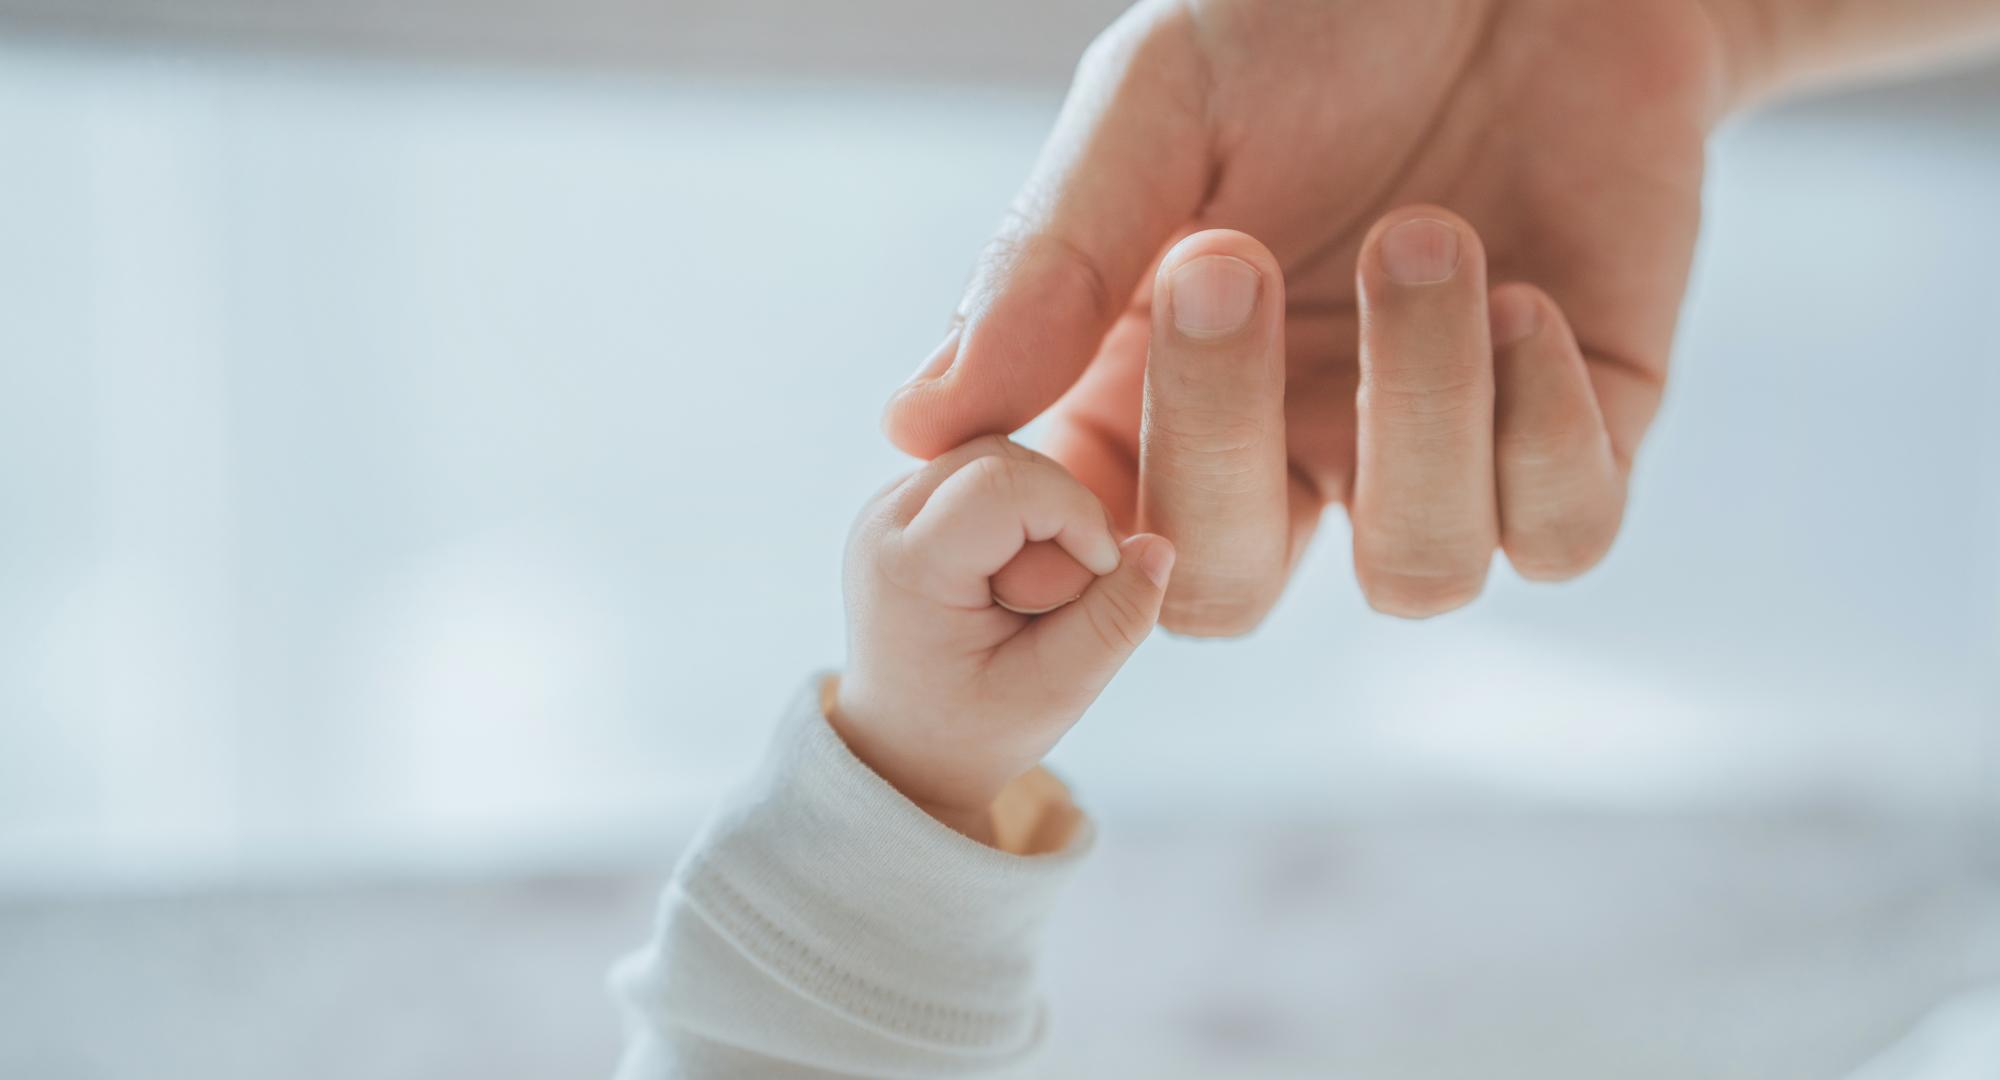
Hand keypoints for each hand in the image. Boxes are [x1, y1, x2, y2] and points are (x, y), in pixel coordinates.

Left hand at [833, 435, 1176, 841]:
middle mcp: (884, 520)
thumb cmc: (974, 727)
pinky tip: (1019, 573)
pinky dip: (1023, 514)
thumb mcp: (1057, 691)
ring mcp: (889, 504)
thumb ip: (1115, 621)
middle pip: (1005, 460)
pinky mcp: (911, 501)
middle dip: (1061, 517)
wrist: (904, 744)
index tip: (1100, 577)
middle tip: (1059, 598)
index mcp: (908, 567)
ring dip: (1043, 514)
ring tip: (1035, 591)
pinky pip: (987, 471)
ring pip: (1000, 457)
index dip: (1077, 517)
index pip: (1006, 484)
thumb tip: (1159, 546)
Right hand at [884, 0, 1729, 629]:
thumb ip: (1052, 260)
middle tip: (1227, 258)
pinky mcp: (1578, 427)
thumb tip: (917, 427)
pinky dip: (1537, 428)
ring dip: (1419, 410)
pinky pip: (1560, 533)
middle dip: (1219, 439)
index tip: (1041, 435)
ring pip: (1415, 577)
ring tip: (1425, 232)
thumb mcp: (1159, 101)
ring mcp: (1429, 447)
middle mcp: (1287, 442)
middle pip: (1226, 591)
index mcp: (1156, 384)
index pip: (1083, 537)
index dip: (1057, 533)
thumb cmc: (1318, 13)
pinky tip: (1522, 293)